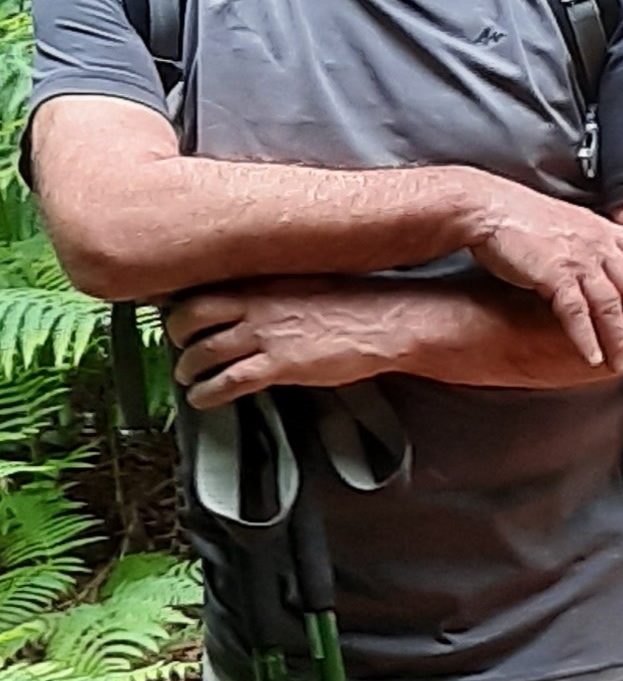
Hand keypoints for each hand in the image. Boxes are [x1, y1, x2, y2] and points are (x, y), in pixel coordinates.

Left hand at [165, 282, 405, 409]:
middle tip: (181, 345)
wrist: (391, 320)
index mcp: (263, 281)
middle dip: (177, 336)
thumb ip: (273, 290)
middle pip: (188, 316)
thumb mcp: (308, 282)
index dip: (179, 303)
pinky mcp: (278, 365)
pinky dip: (207, 393)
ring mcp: (265, 335)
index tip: (174, 313)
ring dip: (188, 369)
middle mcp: (256, 305)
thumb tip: (252, 300)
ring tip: (189, 377)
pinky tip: (205, 399)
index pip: (201, 287)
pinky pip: (227, 382)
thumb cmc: (359, 303)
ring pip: (201, 352)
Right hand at [456, 178, 622, 370]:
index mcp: (603, 230)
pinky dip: (587, 338)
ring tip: (622, 362)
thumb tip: (600, 261)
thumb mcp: (568, 223)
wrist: (487, 207)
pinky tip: (592, 357)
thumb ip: (589, 241)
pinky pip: (577, 313)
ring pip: (610, 305)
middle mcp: (598, 243)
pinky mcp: (554, 273)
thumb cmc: (520, 217)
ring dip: (619, 338)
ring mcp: (578, 258)